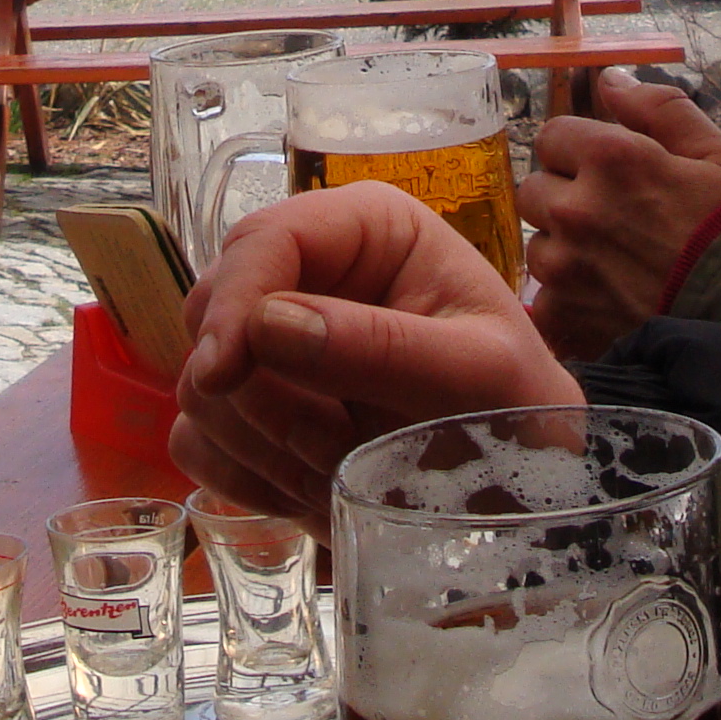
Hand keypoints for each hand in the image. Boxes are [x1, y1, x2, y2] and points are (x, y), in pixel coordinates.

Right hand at [171, 182, 577, 534]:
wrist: (523, 485)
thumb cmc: (516, 410)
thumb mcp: (479, 375)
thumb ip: (384, 348)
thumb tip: (269, 324)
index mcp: (366, 230)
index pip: (263, 241)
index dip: (233, 303)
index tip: (222, 373)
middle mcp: (309, 272)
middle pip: (213, 309)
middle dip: (258, 391)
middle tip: (333, 446)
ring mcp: (272, 343)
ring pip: (197, 383)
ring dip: (259, 442)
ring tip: (344, 468)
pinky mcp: (255, 409)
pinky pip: (197, 439)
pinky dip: (244, 475)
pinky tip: (309, 490)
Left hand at [517, 70, 720, 358]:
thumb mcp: (713, 151)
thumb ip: (656, 107)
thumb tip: (610, 80)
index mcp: (610, 158)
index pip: (552, 136)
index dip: (578, 150)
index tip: (604, 170)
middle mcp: (578, 208)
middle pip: (534, 190)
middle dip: (565, 197)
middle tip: (610, 217)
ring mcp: (567, 267)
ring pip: (538, 245)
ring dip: (564, 249)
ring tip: (613, 262)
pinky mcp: (567, 317)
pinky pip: (544, 301)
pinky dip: (568, 301)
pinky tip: (606, 300)